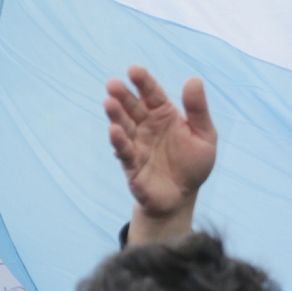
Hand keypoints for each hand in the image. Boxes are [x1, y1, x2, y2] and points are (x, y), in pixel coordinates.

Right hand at [105, 66, 215, 242]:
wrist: (182, 196)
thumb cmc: (193, 164)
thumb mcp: (204, 134)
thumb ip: (198, 109)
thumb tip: (193, 79)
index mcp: (164, 116)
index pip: (152, 95)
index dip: (143, 82)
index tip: (133, 70)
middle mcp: (146, 128)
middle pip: (132, 108)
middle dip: (122, 96)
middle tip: (112, 84)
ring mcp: (136, 146)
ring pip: (124, 127)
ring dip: (115, 115)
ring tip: (108, 103)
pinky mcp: (131, 166)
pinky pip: (124, 152)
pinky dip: (119, 142)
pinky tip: (114, 131)